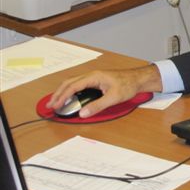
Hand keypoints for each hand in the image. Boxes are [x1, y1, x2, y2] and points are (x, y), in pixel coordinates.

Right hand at [46, 64, 161, 117]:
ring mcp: (93, 77)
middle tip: (50, 105)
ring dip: (63, 92)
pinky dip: (71, 91)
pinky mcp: (96, 81)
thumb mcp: (113, 98)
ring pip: (73, 83)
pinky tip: (69, 97)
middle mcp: (91, 75)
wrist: (138, 79)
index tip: (55, 106)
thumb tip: (82, 113)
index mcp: (94, 77)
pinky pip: (79, 84)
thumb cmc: (128, 85)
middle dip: (58, 93)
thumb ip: (97, 106)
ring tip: (56, 102)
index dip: (61, 97)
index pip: (72, 86)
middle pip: (69, 83)